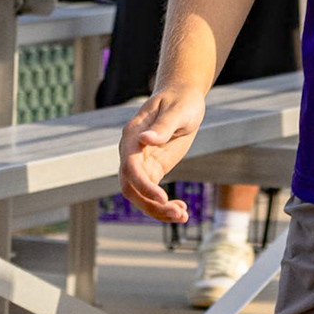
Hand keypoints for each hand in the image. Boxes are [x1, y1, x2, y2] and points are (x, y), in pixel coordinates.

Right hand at [119, 87, 205, 221]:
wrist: (184, 98)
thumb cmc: (181, 100)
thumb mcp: (178, 111)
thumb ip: (163, 126)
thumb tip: (145, 139)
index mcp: (132, 134)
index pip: (130, 166)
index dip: (143, 185)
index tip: (163, 198)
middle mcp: (131, 151)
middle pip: (130, 187)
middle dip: (150, 204)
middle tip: (177, 213)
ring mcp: (141, 162)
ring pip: (140, 195)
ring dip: (158, 210)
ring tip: (183, 216)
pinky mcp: (152, 169)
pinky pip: (152, 193)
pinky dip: (164, 205)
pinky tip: (182, 210)